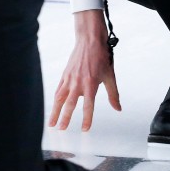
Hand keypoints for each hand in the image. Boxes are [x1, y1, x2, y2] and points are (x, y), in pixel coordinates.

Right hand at [48, 9, 120, 130]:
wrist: (90, 40)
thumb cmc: (101, 57)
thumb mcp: (110, 76)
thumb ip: (113, 94)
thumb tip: (118, 108)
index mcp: (90, 84)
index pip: (88, 106)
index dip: (87, 119)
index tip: (85, 129)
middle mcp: (78, 83)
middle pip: (69, 104)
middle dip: (65, 118)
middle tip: (61, 129)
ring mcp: (69, 79)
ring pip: (60, 98)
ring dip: (55, 111)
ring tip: (51, 123)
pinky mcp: (64, 74)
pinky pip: (58, 90)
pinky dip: (56, 100)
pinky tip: (53, 107)